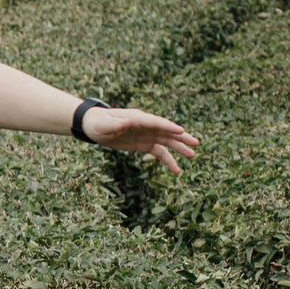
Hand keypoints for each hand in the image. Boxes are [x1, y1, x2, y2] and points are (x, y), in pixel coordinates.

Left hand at [84, 105, 201, 173]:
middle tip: (195, 143)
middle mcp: (146, 125)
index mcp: (138, 118)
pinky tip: (176, 169)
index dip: (168, 126)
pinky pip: (159, 152)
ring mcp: (147, 135)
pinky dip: (167, 160)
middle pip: (167, 131)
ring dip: (179, 148)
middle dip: (181, 137)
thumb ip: (115, 124)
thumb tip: (127, 122)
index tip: (181, 131)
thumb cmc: (97, 122)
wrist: (94, 126)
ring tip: (192, 155)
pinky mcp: (145, 144)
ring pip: (167, 142)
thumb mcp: (103, 124)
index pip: (156, 122)